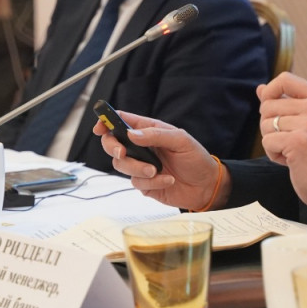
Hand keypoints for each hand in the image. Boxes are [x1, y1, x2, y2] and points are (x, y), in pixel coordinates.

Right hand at [91, 110, 227, 210]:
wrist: (207, 186)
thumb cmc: (196, 159)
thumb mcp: (181, 140)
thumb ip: (156, 135)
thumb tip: (132, 134)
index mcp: (148, 131)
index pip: (121, 122)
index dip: (106, 121)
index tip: (100, 127)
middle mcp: (141, 147)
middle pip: (113, 144)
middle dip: (113, 148)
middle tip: (122, 153)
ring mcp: (141, 166)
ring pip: (121, 165)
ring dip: (138, 168)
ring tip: (157, 170)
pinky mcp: (145, 184)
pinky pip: (136, 183)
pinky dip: (152, 182)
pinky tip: (167, 179)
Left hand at [255, 72, 306, 208]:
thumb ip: (285, 103)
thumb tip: (261, 89)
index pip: (285, 79)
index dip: (270, 92)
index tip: (272, 109)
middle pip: (268, 104)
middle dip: (270, 125)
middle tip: (291, 140)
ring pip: (265, 124)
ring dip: (273, 141)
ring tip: (293, 151)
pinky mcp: (298, 141)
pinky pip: (267, 141)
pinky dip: (274, 154)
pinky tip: (291, 161)